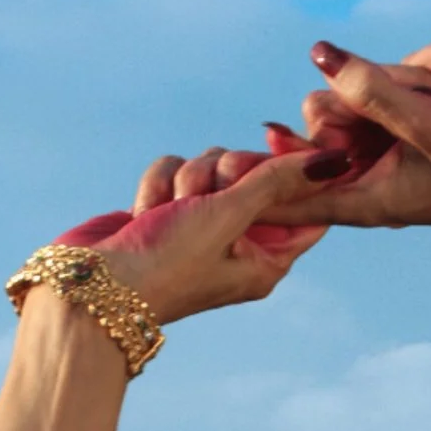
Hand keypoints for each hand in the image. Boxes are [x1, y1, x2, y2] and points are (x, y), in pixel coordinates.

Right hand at [44, 145, 331, 326]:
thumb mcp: (228, 216)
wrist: (95, 287)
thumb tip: (335, 162)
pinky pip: (176, 168)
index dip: (295, 168)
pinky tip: (145, 212)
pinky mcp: (167, 210)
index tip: (275, 143)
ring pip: (211, 164)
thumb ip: (277, 181)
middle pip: (257, 173)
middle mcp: (238, 243)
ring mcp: (201, 226)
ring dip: (186, 177)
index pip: (306, 204)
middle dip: (226, 170)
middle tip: (209, 190)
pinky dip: (158, 183)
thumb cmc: (167, 263)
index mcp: (267, 259)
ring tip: (168, 211)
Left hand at [261, 41, 430, 246]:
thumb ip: (369, 88)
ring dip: (409, 75)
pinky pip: (405, 84)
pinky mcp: (421, 126)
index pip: (286, 189)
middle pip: (327, 116)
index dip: (256, 168)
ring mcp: (396, 147)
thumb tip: (319, 54)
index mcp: (360, 195)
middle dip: (367, 88)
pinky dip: (430, 68)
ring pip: (369, 91)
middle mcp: (370, 172)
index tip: (228, 152)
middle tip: (416, 95)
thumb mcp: (426, 124)